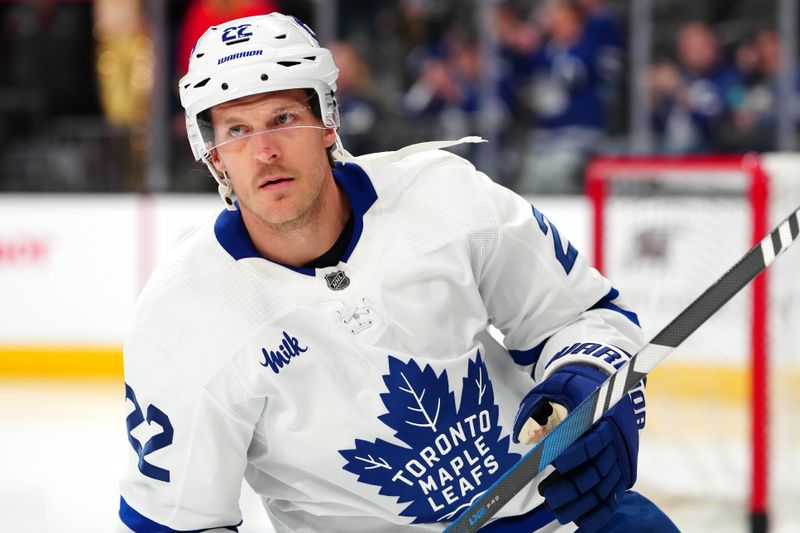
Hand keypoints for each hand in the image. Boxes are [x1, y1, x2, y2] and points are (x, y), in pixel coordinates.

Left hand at [512, 364, 638, 531]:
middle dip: (572, 487)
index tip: (554, 463)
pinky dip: (600, 512)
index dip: (573, 454)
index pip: (590, 441)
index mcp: (600, 417)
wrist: (601, 383)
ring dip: (582, 503)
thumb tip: (519, 435)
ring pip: (604, 487)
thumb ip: (534, 408)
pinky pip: (614, 495)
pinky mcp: (622, 469)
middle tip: (547, 495)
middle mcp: (614, 439)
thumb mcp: (552, 388)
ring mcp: (619, 456)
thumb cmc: (571, 387)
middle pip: (597, 470)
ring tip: (557, 511)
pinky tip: (582, 523)